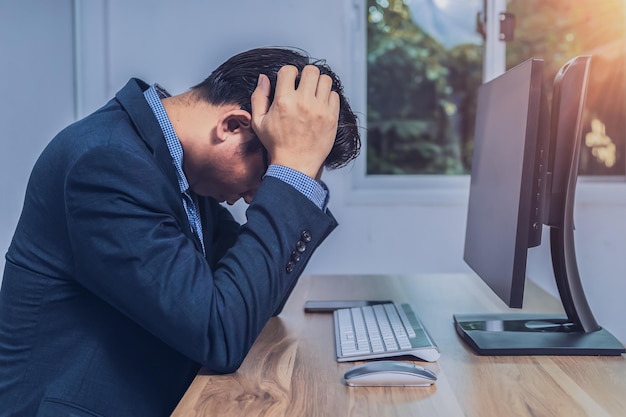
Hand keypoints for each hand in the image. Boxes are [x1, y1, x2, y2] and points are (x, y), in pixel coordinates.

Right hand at [251, 65, 339, 179]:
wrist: (295, 165)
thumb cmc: (276, 144)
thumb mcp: (258, 122)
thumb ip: (259, 97)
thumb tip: (263, 78)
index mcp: (283, 101)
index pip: (289, 70)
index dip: (289, 74)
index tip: (290, 82)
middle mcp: (303, 102)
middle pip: (311, 70)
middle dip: (306, 75)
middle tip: (304, 86)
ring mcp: (319, 109)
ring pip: (326, 80)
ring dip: (319, 84)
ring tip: (313, 95)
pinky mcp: (331, 117)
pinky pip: (335, 95)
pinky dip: (328, 98)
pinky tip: (321, 106)